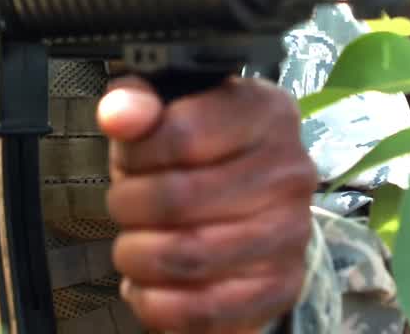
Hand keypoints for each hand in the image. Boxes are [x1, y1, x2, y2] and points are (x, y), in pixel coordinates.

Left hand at [98, 75, 317, 332]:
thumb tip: (118, 114)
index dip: (136, 153)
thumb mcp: (166, 112)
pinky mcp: (280, 287)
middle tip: (125, 205)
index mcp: (267, 113)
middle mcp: (290, 172)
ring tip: (134, 243)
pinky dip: (156, 302)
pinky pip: (201, 309)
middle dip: (128, 205)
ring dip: (137, 254)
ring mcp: (291, 233)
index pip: (182, 134)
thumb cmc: (198, 155)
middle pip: (178, 198)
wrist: (249, 208)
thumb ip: (138, 102)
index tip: (131, 161)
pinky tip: (147, 284)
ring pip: (185, 256)